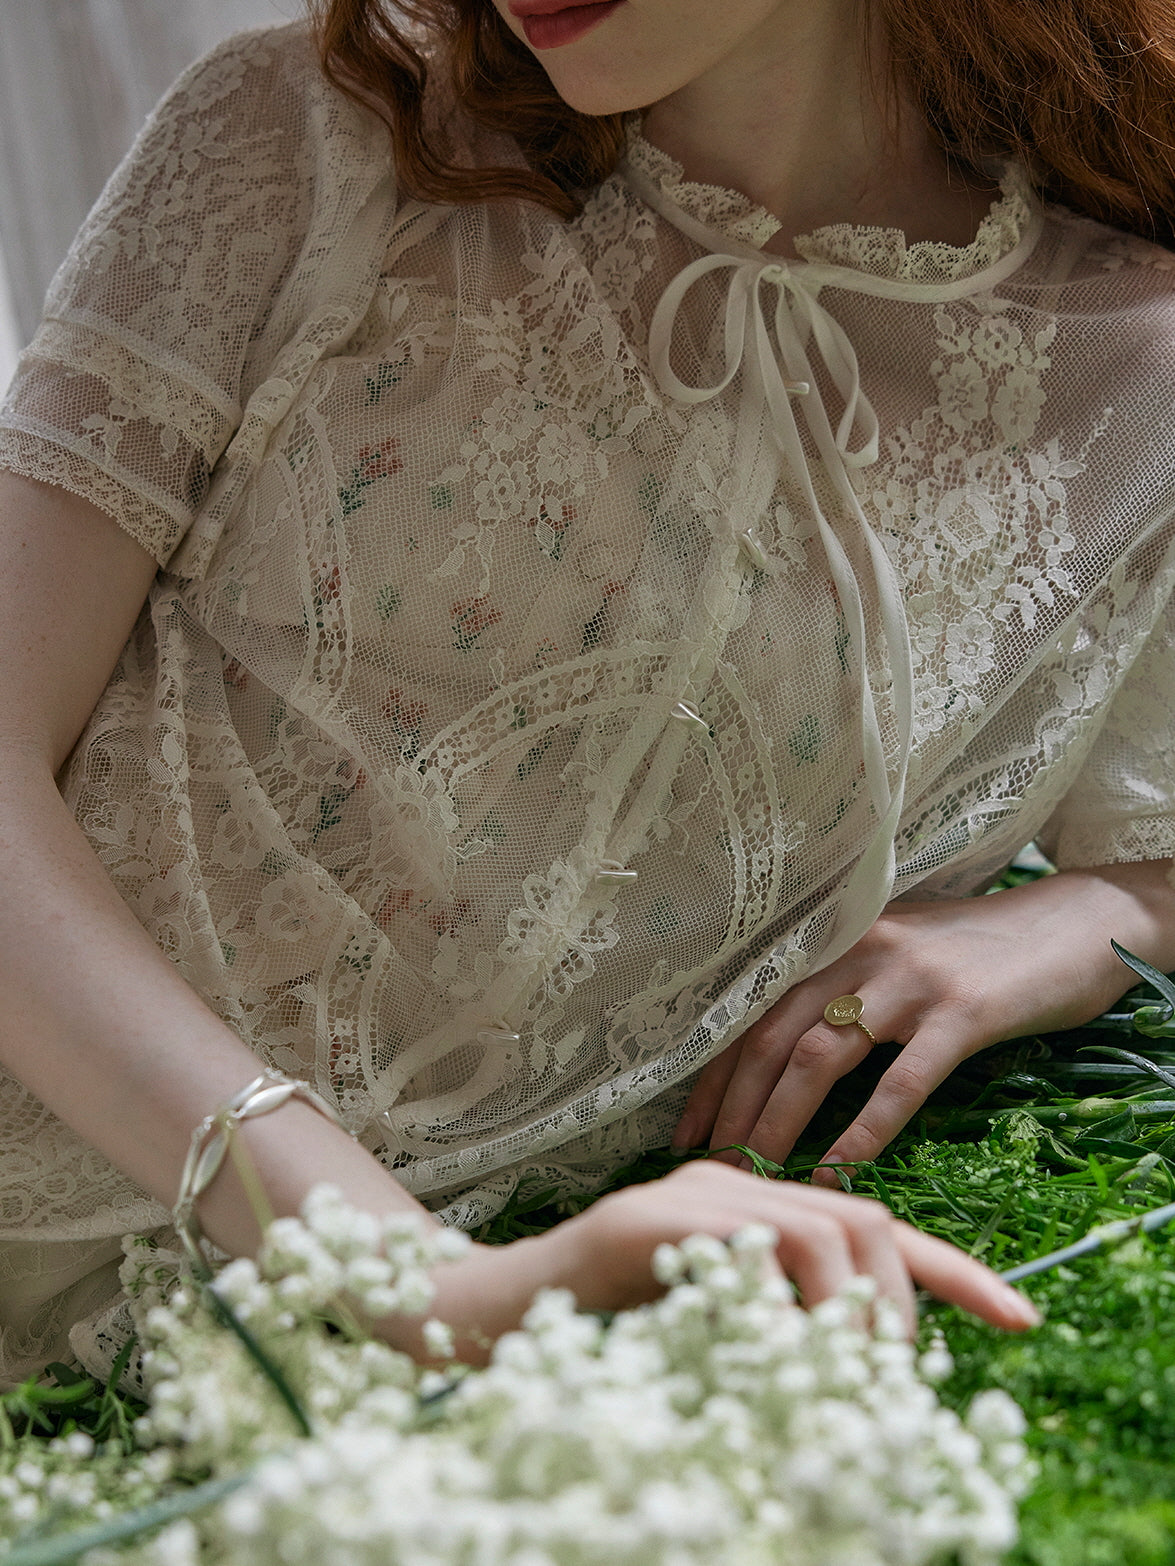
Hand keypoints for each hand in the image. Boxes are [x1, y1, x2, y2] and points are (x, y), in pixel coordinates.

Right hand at [413, 1161, 1038, 1361]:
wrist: (487, 1317)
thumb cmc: (601, 1334)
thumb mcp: (717, 1335)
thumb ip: (780, 1332)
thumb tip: (862, 1378)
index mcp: (755, 1213)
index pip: (874, 1232)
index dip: (955, 1275)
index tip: (1022, 1318)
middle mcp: (732, 1188)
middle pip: (863, 1221)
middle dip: (897, 1303)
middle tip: (884, 1378)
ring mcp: (690, 1196)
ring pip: (819, 1229)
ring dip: (847, 1309)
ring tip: (834, 1373)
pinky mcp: (648, 1218)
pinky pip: (742, 1247)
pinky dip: (773, 1299)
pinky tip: (765, 1344)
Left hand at [672, 861, 1174, 1183]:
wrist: (1076, 922)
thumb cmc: (981, 946)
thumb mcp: (898, 947)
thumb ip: (845, 983)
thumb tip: (785, 1052)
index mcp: (837, 938)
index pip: (755, 1013)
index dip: (715, 1074)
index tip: (687, 1129)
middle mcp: (860, 951)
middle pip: (772, 1038)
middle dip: (733, 1108)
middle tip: (711, 1165)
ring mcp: (910, 982)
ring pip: (820, 1060)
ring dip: (779, 1123)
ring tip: (758, 1174)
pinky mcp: (963, 1014)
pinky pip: (901, 1084)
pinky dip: (863, 1133)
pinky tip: (837, 1173)